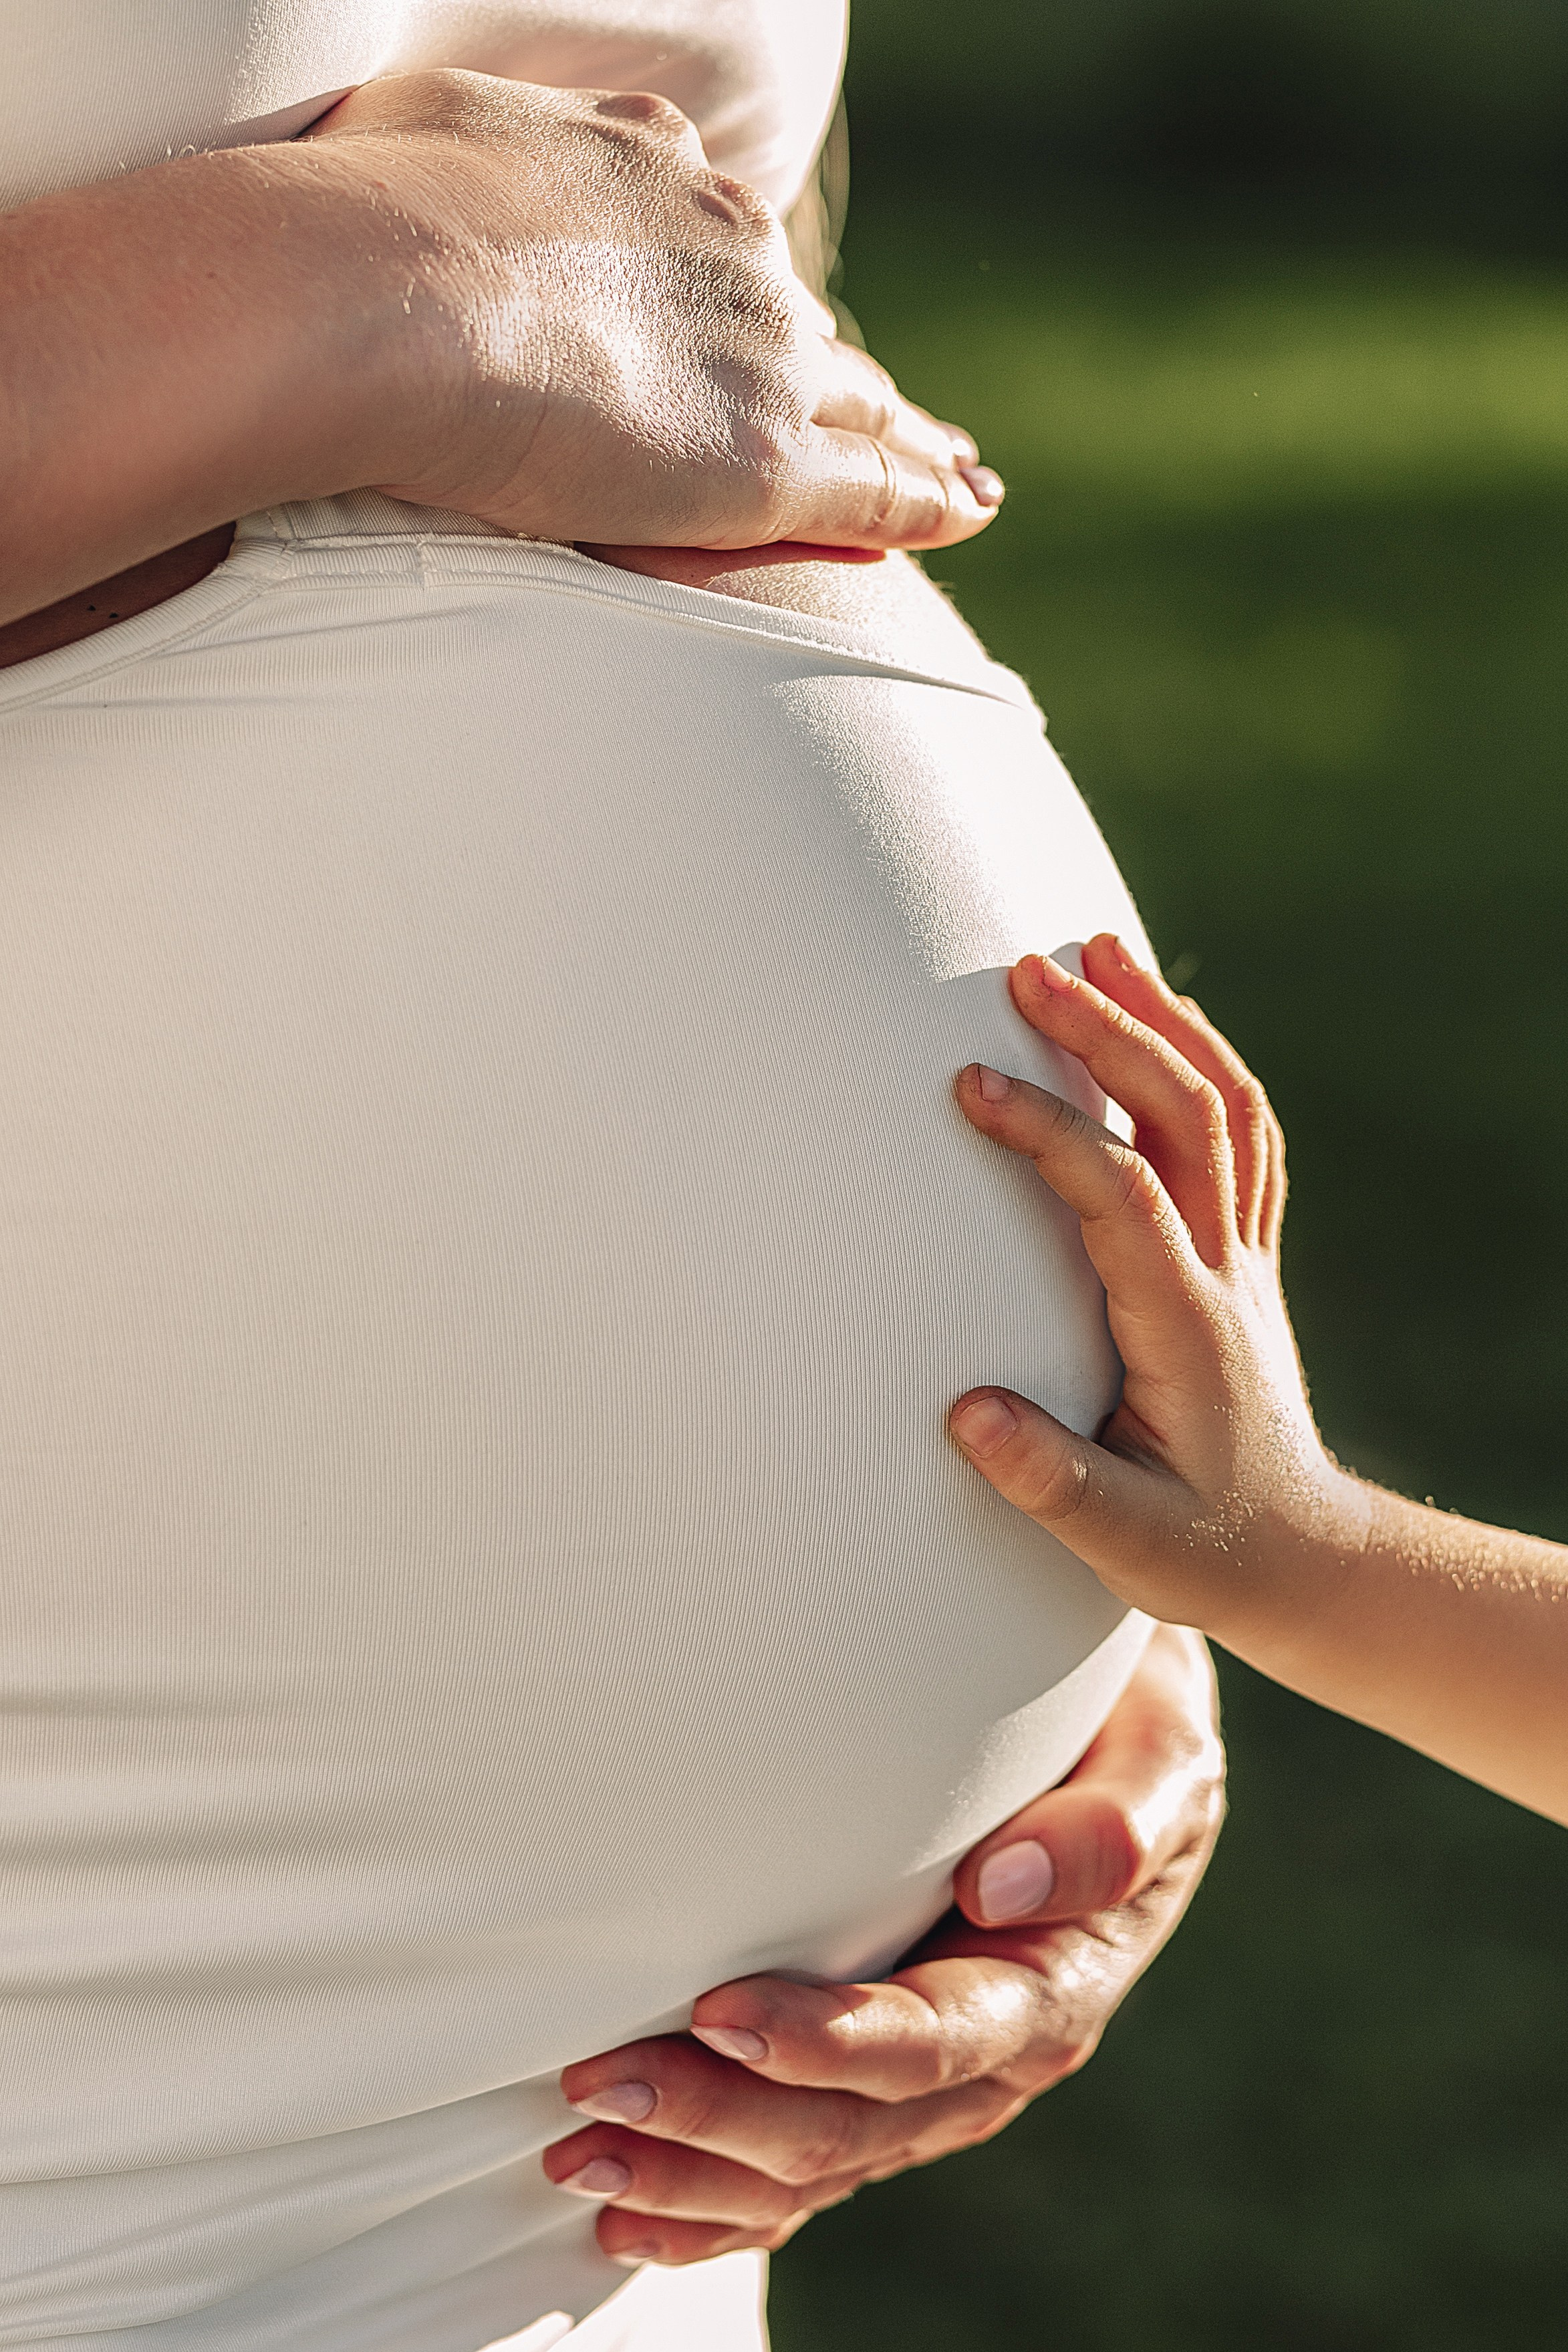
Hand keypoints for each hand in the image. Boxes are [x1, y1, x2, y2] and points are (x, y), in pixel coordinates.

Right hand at [309, 73, 1001, 550]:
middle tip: (880, 410)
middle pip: (800, 322)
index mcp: (652, 168)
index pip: (722, 242)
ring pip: (860, 398)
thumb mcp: (428, 141)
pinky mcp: (764, 460)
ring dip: (906, 432)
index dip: (748, 288)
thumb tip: (457, 183)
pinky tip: (970, 509)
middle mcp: (729, 250)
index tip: (769, 319)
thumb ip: (477, 170)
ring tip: (952, 469)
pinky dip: (931, 498)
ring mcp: (759, 355)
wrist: (383, 290)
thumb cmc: (365, 213)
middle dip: (834, 367)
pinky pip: (881, 484)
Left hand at [542, 1624, 1221, 2264]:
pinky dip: (716, 2205)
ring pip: (816, 2166)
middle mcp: (996, 2055)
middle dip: (722, 2120)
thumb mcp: (1156, 1742)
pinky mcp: (886, 2079)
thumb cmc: (1122, 1714)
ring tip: (578, 2153)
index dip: (830, 2041)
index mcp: (1061, 1979)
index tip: (718, 2007)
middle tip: (598, 2086)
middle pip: (855, 2124)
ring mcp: (936, 2080)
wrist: (1115, 1722)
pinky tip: (629, 2214)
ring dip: (695, 2174)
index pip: (941, 2039)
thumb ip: (1113, 1817)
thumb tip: (1004, 1887)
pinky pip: (805, 2173)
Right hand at [947, 936, 1359, 1645]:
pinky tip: (1160, 1025)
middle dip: (1111, 1031)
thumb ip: (1047, 1482)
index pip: (1121, 1198)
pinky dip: (1201, 1062)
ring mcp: (1244, 1259)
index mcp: (1186, 1329)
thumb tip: (967, 1413)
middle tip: (1030, 967)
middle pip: (1188, 1118)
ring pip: (1226, 1109)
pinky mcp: (1243, 1258)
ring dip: (1164, 1023)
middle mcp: (1226, 1274)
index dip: (1051, 1132)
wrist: (1306, 1559)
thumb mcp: (1125, 1543)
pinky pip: (1240, 1136)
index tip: (973, 1084)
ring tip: (1100, 951)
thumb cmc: (1207, 1550)